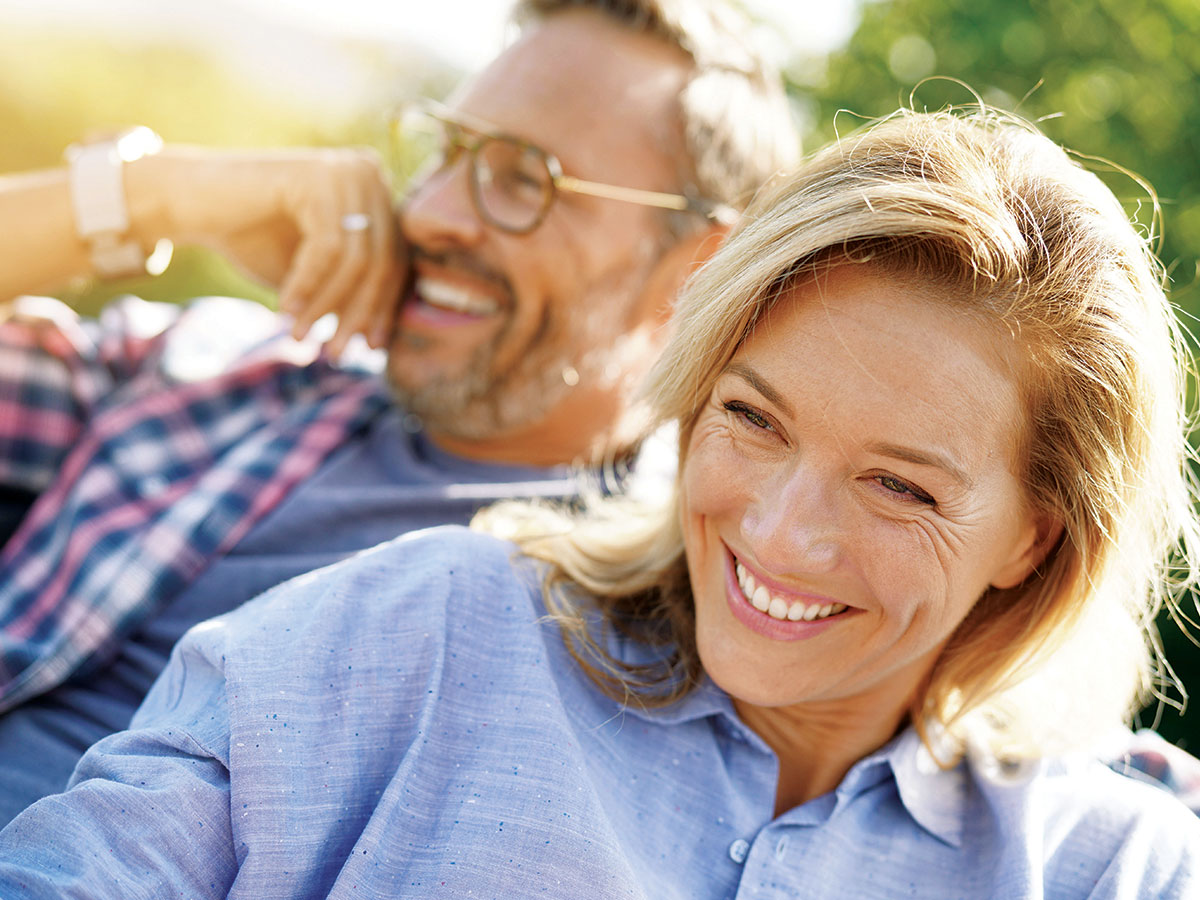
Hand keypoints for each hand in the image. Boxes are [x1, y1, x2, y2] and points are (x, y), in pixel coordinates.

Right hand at [132, 146, 405, 354]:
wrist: (190, 202)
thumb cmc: (254, 239)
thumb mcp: (315, 275)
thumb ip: (349, 295)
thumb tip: (382, 341)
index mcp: (377, 192)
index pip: (396, 259)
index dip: (383, 308)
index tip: (371, 348)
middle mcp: (369, 173)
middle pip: (382, 261)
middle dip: (357, 314)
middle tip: (336, 354)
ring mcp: (344, 170)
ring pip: (356, 260)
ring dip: (327, 307)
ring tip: (302, 337)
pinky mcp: (315, 176)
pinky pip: (326, 249)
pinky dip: (306, 285)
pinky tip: (284, 310)